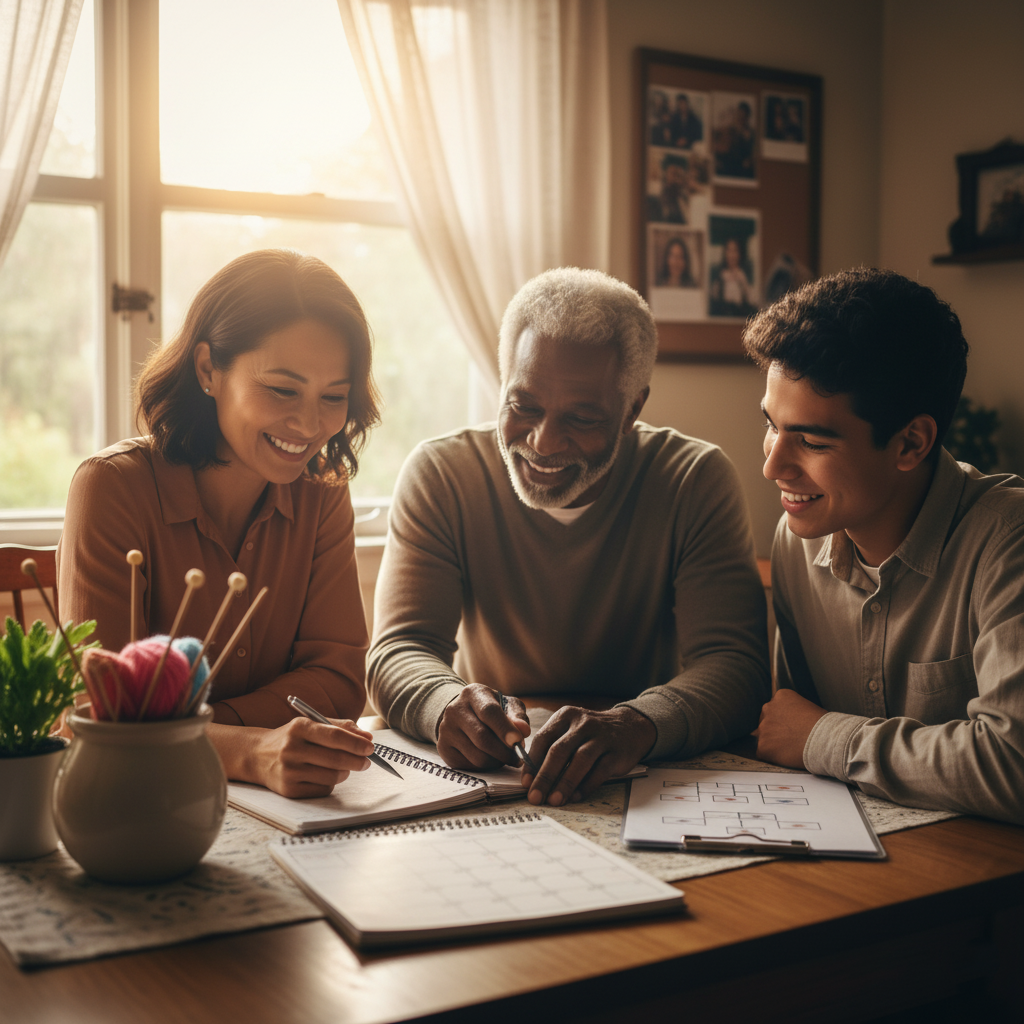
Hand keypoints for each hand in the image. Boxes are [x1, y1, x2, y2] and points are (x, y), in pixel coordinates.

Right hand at [248, 717, 374, 797]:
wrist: (258, 755)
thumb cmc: (293, 738)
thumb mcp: (312, 724)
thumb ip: (341, 727)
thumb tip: (367, 737)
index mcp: (299, 727)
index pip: (333, 736)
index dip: (355, 743)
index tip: (370, 747)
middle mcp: (291, 749)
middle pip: (335, 759)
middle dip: (357, 760)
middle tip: (367, 761)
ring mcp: (288, 771)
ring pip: (331, 776)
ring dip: (345, 772)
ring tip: (344, 767)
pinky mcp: (288, 790)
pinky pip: (322, 789)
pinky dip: (331, 783)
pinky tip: (325, 775)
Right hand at [436, 684, 529, 770]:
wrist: (461, 714)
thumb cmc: (491, 709)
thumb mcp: (507, 705)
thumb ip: (518, 716)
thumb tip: (523, 730)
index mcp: (473, 693)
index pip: (489, 711)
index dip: (504, 728)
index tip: (518, 741)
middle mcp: (455, 709)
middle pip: (482, 737)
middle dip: (504, 752)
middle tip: (517, 758)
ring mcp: (446, 730)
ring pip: (477, 756)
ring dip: (496, 761)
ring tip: (503, 756)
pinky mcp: (443, 748)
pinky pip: (469, 766)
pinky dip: (484, 767)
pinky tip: (489, 758)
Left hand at [523, 706, 655, 806]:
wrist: (630, 727)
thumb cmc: (591, 734)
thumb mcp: (571, 730)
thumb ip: (552, 747)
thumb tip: (532, 778)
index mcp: (566, 716)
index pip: (543, 738)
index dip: (532, 762)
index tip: (526, 783)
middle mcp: (583, 723)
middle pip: (559, 750)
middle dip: (545, 776)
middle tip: (535, 796)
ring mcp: (601, 737)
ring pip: (580, 760)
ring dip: (565, 783)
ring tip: (554, 800)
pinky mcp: (616, 752)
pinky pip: (600, 771)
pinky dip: (586, 786)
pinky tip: (576, 797)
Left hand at [753, 689, 827, 768]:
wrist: (825, 740)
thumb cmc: (823, 726)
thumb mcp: (808, 707)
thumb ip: (793, 711)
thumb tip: (789, 720)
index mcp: (780, 696)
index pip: (775, 708)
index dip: (783, 720)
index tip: (792, 728)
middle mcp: (768, 708)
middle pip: (766, 720)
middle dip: (774, 729)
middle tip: (789, 739)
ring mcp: (763, 727)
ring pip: (763, 736)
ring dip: (772, 742)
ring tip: (789, 748)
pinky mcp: (762, 745)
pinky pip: (763, 752)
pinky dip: (772, 756)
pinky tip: (785, 757)